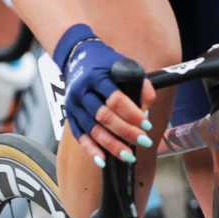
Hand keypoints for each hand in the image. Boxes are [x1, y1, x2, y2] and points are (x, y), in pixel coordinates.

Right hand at [53, 23, 150, 162]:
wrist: (75, 56)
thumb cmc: (104, 62)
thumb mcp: (124, 64)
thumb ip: (140, 82)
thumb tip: (149, 104)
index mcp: (97, 77)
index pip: (115, 98)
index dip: (131, 113)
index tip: (146, 124)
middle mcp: (82, 91)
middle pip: (103, 116)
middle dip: (125, 131)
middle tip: (144, 141)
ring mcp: (74, 105)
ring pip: (92, 130)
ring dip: (111, 145)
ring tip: (129, 156)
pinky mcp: (70, 116)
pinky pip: (80, 136)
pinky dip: (91, 149)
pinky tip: (103, 161)